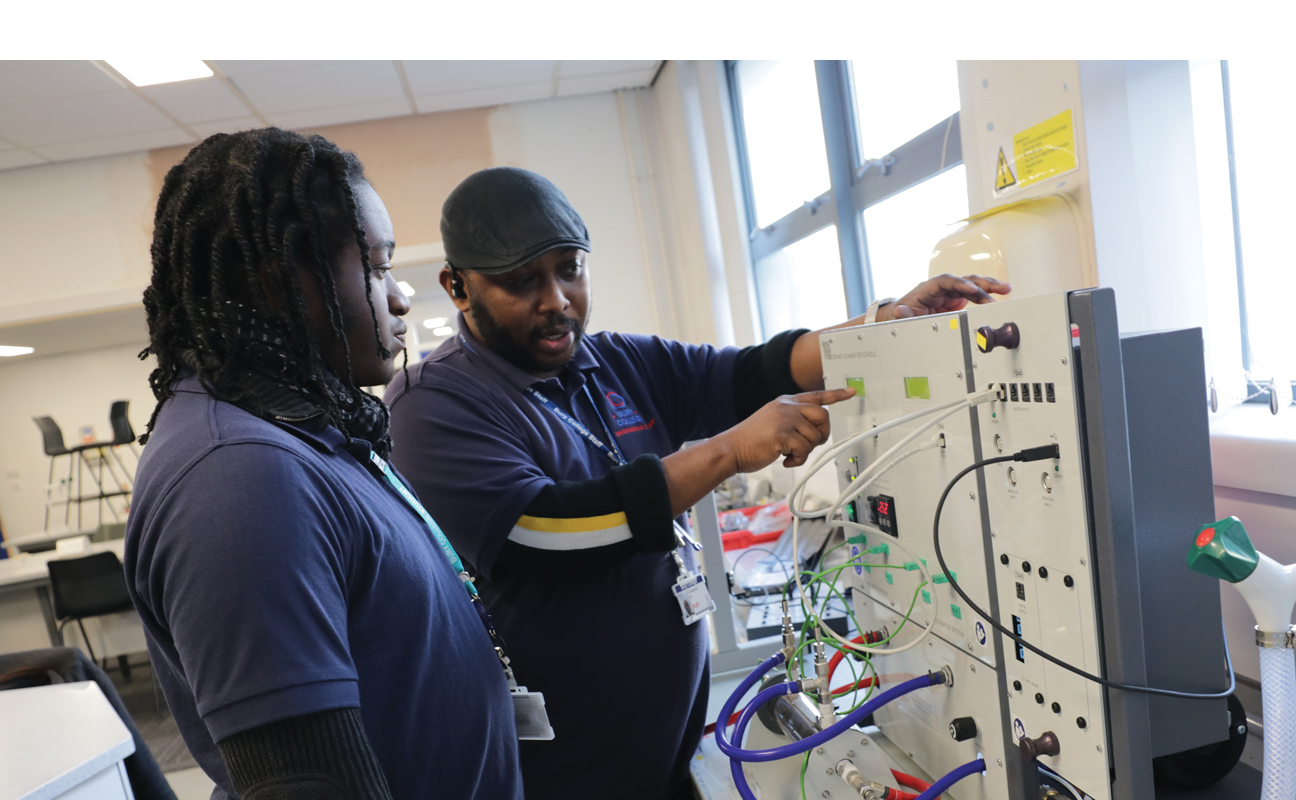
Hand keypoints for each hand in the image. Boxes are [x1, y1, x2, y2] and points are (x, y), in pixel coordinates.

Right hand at [716, 388, 856, 471]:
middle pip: (823, 416)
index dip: (836, 394)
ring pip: (814, 437)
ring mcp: (785, 419)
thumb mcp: (772, 420)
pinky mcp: (783, 434)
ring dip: (804, 451)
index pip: (816, 395)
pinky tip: (784, 459)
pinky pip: (804, 450)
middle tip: (808, 444)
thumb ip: (792, 418)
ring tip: (788, 453)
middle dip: (821, 434)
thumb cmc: (751, 439)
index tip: (851, 392)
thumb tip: (815, 428)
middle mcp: (787, 406)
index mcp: (785, 401)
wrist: (731, 448)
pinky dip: (797, 460)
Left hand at [882, 274, 1010, 320]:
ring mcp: (951, 292)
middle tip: (998, 289)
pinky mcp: (957, 299)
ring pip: (972, 285)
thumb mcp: (902, 316)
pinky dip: (986, 296)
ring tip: (1006, 289)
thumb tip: (900, 311)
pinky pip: (974, 294)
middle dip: (981, 284)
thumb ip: (904, 315)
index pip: (945, 281)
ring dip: (989, 287)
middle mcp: (942, 287)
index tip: (971, 289)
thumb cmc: (904, 312)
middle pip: (963, 280)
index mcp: (928, 289)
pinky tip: (1000, 296)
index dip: (959, 284)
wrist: (905, 315)